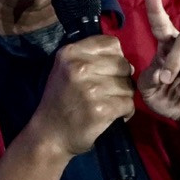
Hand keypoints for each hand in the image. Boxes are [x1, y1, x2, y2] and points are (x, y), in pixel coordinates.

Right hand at [29, 35, 135, 157]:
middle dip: (121, 79)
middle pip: (122, 65)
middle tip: (107, 93)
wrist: (49, 135)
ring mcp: (90, 88)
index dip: (115, 58)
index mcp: (70, 52)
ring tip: (108, 105)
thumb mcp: (66, 69)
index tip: (106, 72)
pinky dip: (125, 112)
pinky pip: (128, 104)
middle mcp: (79, 67)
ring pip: (128, 86)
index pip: (112, 44)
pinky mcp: (101, 109)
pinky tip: (113, 116)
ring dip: (123, 97)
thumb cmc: (60, 100)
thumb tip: (130, 65)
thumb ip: (92, 58)